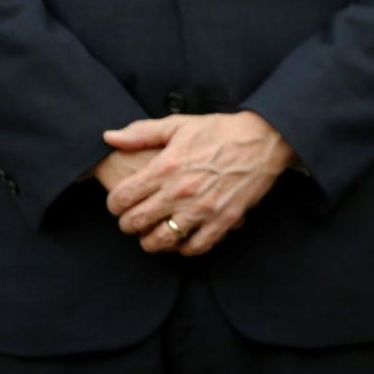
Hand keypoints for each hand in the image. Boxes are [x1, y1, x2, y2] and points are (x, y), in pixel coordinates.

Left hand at [104, 111, 293, 256]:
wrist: (264, 139)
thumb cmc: (221, 130)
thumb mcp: (179, 125)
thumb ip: (141, 133)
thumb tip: (109, 137)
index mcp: (165, 167)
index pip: (121, 198)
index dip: (114, 205)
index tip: (120, 204)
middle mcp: (180, 191)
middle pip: (136, 223)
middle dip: (128, 225)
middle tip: (133, 221)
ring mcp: (203, 208)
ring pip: (162, 241)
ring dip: (152, 242)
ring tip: (153, 235)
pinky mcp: (224, 220)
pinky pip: (196, 247)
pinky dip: (184, 248)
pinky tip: (182, 239)